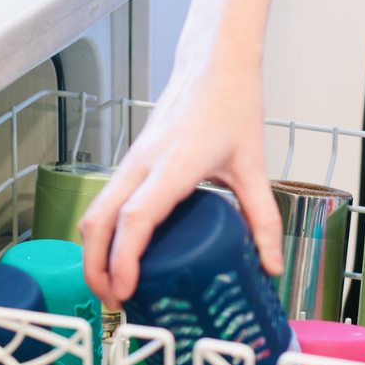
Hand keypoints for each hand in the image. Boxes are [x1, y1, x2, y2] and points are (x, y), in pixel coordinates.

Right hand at [79, 52, 282, 310]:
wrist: (213, 62)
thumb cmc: (231, 104)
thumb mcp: (253, 166)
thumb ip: (263, 219)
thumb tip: (271, 265)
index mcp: (174, 164)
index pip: (135, 218)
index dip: (124, 258)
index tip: (125, 289)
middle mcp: (143, 163)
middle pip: (98, 220)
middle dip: (95, 265)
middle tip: (112, 301)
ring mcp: (132, 160)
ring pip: (94, 210)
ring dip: (93, 250)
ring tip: (112, 285)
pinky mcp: (131, 161)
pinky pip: (104, 200)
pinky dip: (102, 232)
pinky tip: (121, 252)